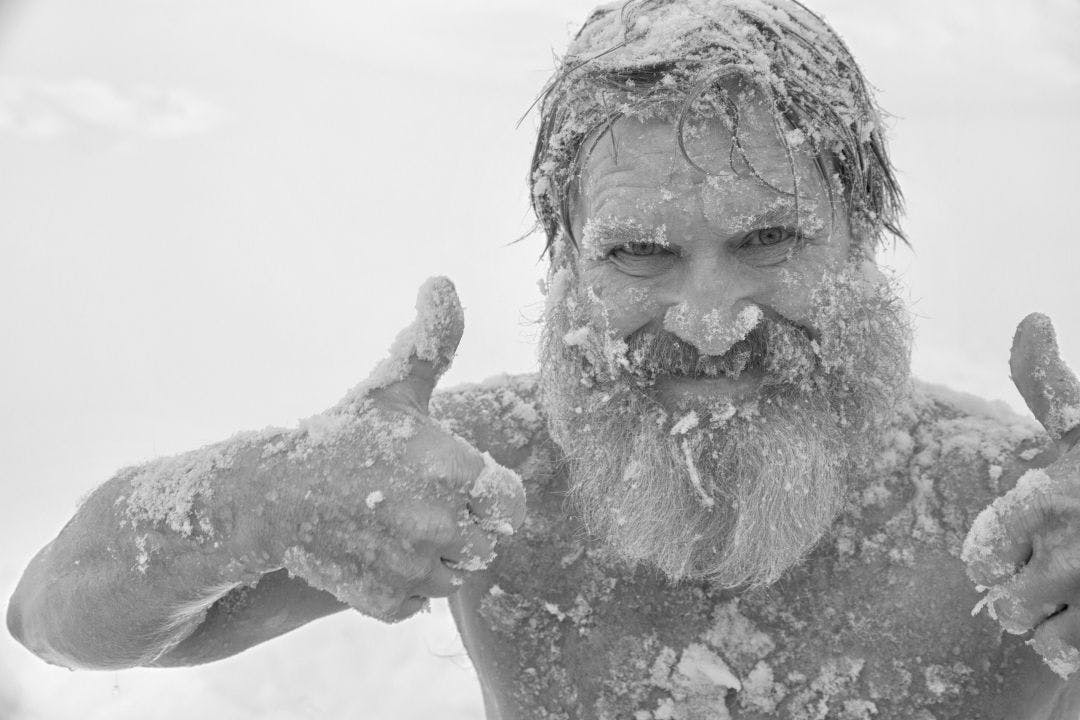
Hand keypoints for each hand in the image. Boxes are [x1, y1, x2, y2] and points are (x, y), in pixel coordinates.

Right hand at [271, 277, 525, 621]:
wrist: (274, 495)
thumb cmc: (345, 435)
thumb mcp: (394, 384)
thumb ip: (432, 340)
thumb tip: (441, 280)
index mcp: (452, 469)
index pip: (512, 503)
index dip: (492, 494)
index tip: (465, 480)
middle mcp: (438, 524)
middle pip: (487, 541)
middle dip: (464, 523)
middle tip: (424, 500)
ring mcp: (411, 568)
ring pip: (455, 574)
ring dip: (437, 555)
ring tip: (401, 523)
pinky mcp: (386, 601)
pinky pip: (421, 602)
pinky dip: (405, 583)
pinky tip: (380, 550)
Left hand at [962, 313, 1079, 677]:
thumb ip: (1043, 380)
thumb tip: (1031, 317)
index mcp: (1045, 501)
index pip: (982, 560)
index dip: (999, 556)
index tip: (1029, 541)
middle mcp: (1071, 553)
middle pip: (1008, 607)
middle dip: (1025, 594)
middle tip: (1055, 572)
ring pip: (1044, 637)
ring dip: (1055, 624)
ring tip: (1079, 594)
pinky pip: (1076, 662)